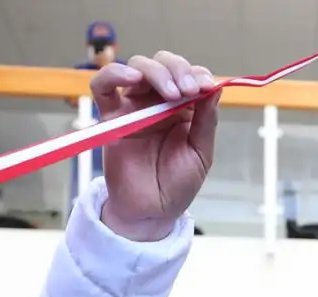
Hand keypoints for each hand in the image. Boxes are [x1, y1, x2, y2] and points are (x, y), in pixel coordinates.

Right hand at [95, 52, 218, 241]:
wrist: (152, 212)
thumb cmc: (177, 185)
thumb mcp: (201, 154)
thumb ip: (206, 121)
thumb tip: (215, 87)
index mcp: (183, 108)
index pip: (188, 75)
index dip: (197, 74)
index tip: (206, 86)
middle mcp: (157, 102)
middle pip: (163, 64)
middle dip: (177, 70)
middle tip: (187, 91)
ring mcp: (134, 106)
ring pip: (138, 67)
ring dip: (155, 71)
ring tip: (170, 93)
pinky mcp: (111, 116)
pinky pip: (103, 85)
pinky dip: (114, 73)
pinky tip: (131, 78)